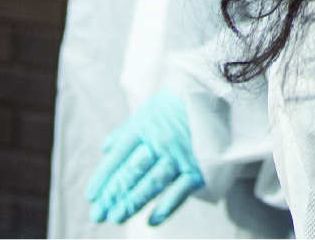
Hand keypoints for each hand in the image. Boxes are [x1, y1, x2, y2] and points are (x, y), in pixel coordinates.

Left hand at [65, 85, 223, 223]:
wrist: (222, 94)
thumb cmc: (183, 102)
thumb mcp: (151, 109)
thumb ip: (127, 130)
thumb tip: (106, 148)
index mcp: (144, 128)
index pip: (117, 157)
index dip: (103, 178)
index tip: (92, 196)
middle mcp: (159, 143)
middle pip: (131, 173)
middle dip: (113, 195)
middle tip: (99, 214)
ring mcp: (180, 156)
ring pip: (151, 184)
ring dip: (132, 203)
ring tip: (116, 217)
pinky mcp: (200, 167)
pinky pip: (180, 190)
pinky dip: (166, 207)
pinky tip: (152, 220)